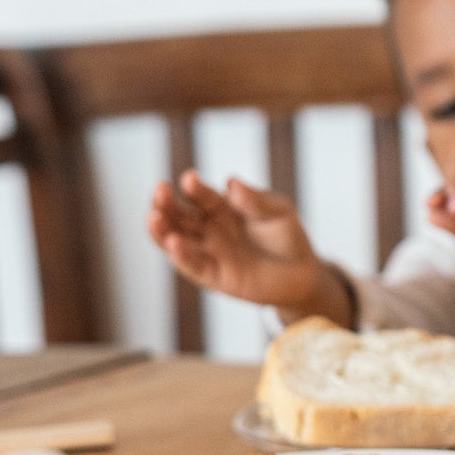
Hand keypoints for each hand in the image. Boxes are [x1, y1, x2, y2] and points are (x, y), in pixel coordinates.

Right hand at [146, 170, 337, 314]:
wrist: (301, 272)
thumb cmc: (287, 235)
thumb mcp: (278, 213)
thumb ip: (256, 201)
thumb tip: (231, 183)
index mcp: (221, 206)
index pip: (200, 194)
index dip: (194, 187)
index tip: (189, 179)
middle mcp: (208, 228)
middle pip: (178, 214)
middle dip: (165, 202)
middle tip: (160, 190)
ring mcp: (207, 252)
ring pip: (175, 239)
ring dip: (162, 229)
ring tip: (153, 217)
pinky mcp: (211, 276)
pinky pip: (191, 265)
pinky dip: (181, 255)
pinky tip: (174, 243)